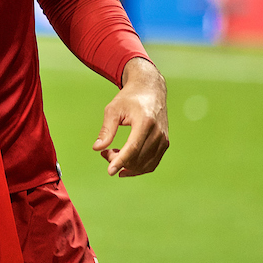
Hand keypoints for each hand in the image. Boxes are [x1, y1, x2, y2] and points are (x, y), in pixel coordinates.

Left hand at [93, 56, 168, 176]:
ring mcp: (163, 140)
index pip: (133, 148)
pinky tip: (125, 165)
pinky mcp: (165, 144)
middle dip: (118, 161)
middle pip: (138, 157)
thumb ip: (106, 130)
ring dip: (127, 166)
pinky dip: (138, 168)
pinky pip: (152, 163)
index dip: (121, 161)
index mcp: (145, 122)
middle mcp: (158, 133)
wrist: (151, 90)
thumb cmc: (130, 98)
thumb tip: (97, 148)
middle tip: (105, 153)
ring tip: (113, 154)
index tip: (110, 171)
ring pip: (145, 164)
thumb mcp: (113, 110)